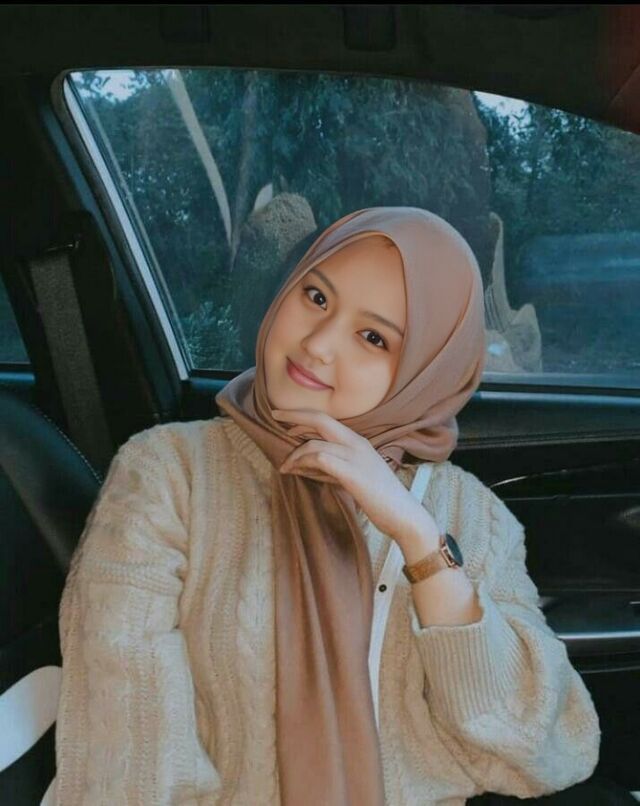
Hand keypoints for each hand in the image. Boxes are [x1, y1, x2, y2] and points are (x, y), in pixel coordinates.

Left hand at [272, 407, 437, 543]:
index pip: (327, 420)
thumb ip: (333, 467)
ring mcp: (355, 456)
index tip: (284, 418)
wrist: (404, 515)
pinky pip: (320, 459)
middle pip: (321, 420)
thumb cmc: (380, 499)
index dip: (304, 416)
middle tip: (274, 415)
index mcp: (358, 442)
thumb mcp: (355, 475)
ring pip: (315, 444)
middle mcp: (357, 443)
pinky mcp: (352, 473)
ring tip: (285, 466)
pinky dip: (304, 462)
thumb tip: (304, 464)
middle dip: (294, 416)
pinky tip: (296, 471)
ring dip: (295, 454)